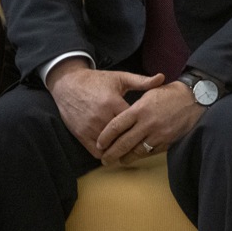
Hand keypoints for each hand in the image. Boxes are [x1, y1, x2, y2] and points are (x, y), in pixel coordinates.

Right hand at [47, 58, 164, 159]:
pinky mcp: (80, 135)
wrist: (68, 84)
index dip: (143, 126)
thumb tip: (162, 78)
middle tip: (145, 142)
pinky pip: (95, 151)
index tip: (152, 127)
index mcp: (112, 102)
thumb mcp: (120, 77)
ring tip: (132, 148)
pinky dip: (106, 153)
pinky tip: (115, 149)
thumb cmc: (97, 80)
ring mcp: (89, 128)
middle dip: (133, 140)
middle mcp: (100, 117)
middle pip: (122, 136)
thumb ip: (142, 81)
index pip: (132, 121)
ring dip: (120, 148)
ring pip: (109, 147)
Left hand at [96, 80, 204, 165]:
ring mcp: (158, 134)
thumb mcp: (149, 93)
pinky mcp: (167, 142)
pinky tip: (137, 155)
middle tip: (104, 159)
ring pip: (136, 152)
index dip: (105, 137)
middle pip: (123, 143)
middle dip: (111, 154)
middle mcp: (147, 123)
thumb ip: (133, 108)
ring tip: (120, 159)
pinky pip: (150, 153)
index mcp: (140, 109)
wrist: (195, 99)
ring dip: (125, 158)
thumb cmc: (170, 94)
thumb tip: (120, 121)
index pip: (116, 126)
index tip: (99, 144)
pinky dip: (141, 155)